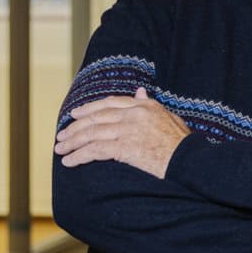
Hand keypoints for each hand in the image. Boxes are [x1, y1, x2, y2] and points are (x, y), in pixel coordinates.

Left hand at [54, 88, 190, 178]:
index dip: (89, 108)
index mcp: (143, 106)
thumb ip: (149, 104)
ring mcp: (129, 130)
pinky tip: (70, 161)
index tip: (75, 114)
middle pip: (96, 117)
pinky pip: (95, 150)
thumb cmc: (182, 143)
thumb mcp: (168, 117)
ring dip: (72, 142)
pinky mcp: (126, 147)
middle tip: (61, 135)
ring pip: (91, 133)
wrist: (190, 160)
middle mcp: (134, 114)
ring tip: (60, 149)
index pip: (109, 103)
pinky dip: (79, 155)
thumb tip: (139, 91)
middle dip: (75, 127)